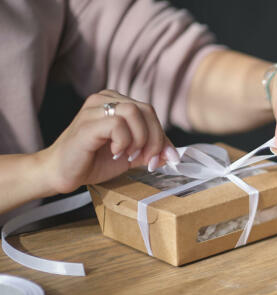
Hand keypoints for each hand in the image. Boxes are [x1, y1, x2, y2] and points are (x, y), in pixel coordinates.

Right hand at [38, 90, 180, 193]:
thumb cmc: (94, 161)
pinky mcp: (87, 123)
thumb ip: (152, 150)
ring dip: (139, 139)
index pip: (150, 112)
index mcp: (116, 102)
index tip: (157, 159)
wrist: (62, 172)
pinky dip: (123, 142)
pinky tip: (114, 153)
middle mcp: (105, 99)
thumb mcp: (131, 155)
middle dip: (154, 139)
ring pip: (134, 112)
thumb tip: (173, 153)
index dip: (161, 136)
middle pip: (147, 110)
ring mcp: (94, 109)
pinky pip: (118, 124)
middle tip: (144, 159)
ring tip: (127, 154)